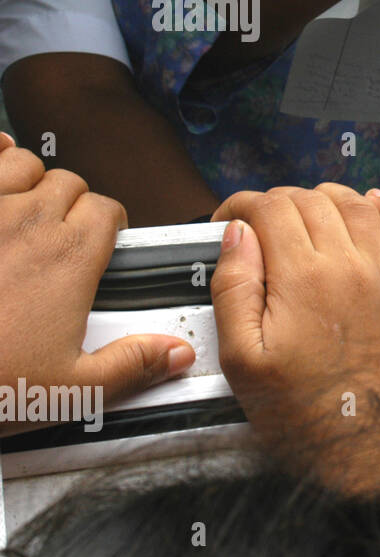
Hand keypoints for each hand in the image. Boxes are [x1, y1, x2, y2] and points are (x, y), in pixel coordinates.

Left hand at [0, 133, 194, 436]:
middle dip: (71, 205)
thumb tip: (178, 353)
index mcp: (70, 260)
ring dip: (31, 181)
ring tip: (24, 210)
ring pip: (25, 164)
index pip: (108, 212)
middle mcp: (30, 223)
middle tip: (60, 239)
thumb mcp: (69, 391)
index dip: (109, 227)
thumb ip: (132, 366)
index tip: (101, 250)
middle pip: (70, 184)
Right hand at [210, 183, 379, 498]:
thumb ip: (234, 287)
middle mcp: (351, 269)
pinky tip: (379, 205)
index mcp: (302, 280)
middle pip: (313, 202)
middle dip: (279, 202)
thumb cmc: (303, 420)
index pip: (271, 209)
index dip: (242, 206)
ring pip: (361, 208)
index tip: (230, 221)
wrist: (365, 458)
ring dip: (331, 197)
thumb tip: (236, 235)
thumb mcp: (241, 360)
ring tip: (310, 207)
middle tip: (264, 222)